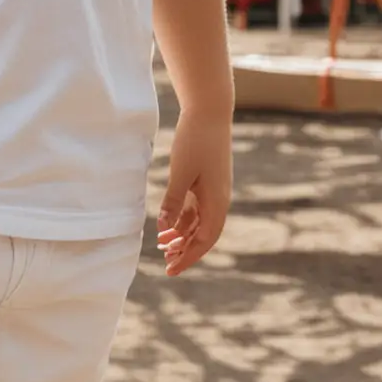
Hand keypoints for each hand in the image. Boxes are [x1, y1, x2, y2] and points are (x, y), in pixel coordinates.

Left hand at [156, 109, 231, 275]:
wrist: (209, 112)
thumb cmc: (196, 141)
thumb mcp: (181, 173)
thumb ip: (173, 201)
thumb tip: (164, 229)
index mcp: (217, 201)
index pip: (205, 240)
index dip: (189, 257)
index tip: (172, 269)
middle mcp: (219, 200)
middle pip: (204, 235)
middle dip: (186, 251)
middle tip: (166, 264)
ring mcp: (214, 191)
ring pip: (199, 223)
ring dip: (182, 236)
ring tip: (162, 246)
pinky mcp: (206, 182)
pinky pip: (196, 209)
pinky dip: (183, 220)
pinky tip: (167, 225)